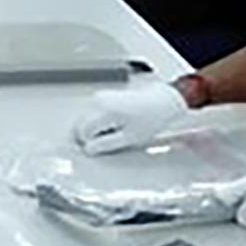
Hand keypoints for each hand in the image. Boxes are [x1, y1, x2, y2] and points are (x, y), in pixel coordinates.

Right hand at [72, 81, 189, 154]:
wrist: (164, 101)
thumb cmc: (152, 118)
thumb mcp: (129, 138)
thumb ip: (105, 144)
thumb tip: (89, 149)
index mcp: (103, 111)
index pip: (82, 131)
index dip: (89, 144)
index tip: (98, 149)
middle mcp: (98, 101)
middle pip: (80, 124)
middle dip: (89, 136)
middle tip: (108, 143)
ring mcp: (100, 96)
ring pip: (86, 118)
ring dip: (94, 128)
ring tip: (117, 131)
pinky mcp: (104, 95)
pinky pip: (93, 112)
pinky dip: (99, 121)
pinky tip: (116, 123)